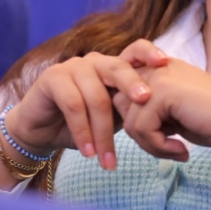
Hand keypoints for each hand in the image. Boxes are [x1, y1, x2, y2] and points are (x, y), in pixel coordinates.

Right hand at [4, 40, 168, 169]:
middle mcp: (93, 61)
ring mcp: (72, 67)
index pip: (133, 50)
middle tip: (146, 100)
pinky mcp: (52, 79)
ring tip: (108, 160)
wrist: (40, 132)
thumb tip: (170, 127)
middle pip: (117, 68)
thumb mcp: (113, 118)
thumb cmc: (81, 125)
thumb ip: (133, 113)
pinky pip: (73, 105)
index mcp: (111, 66)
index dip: (149, 53)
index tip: (166, 61)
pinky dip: (83, 131)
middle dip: (132, 85)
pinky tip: (88, 152)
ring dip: (103, 133)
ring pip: (96, 96)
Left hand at [111, 59, 210, 168]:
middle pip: (120, 105)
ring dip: (150, 145)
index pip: (123, 89)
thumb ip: (149, 109)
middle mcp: (157, 66)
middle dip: (139, 133)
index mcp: (160, 67)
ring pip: (128, 121)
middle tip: (166, 148)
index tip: (155, 138)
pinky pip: (140, 129)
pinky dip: (158, 147)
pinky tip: (182, 150)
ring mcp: (158, 77)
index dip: (130, 116)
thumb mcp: (173, 112)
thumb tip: (122, 120)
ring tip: (176, 151)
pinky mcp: (161, 92)